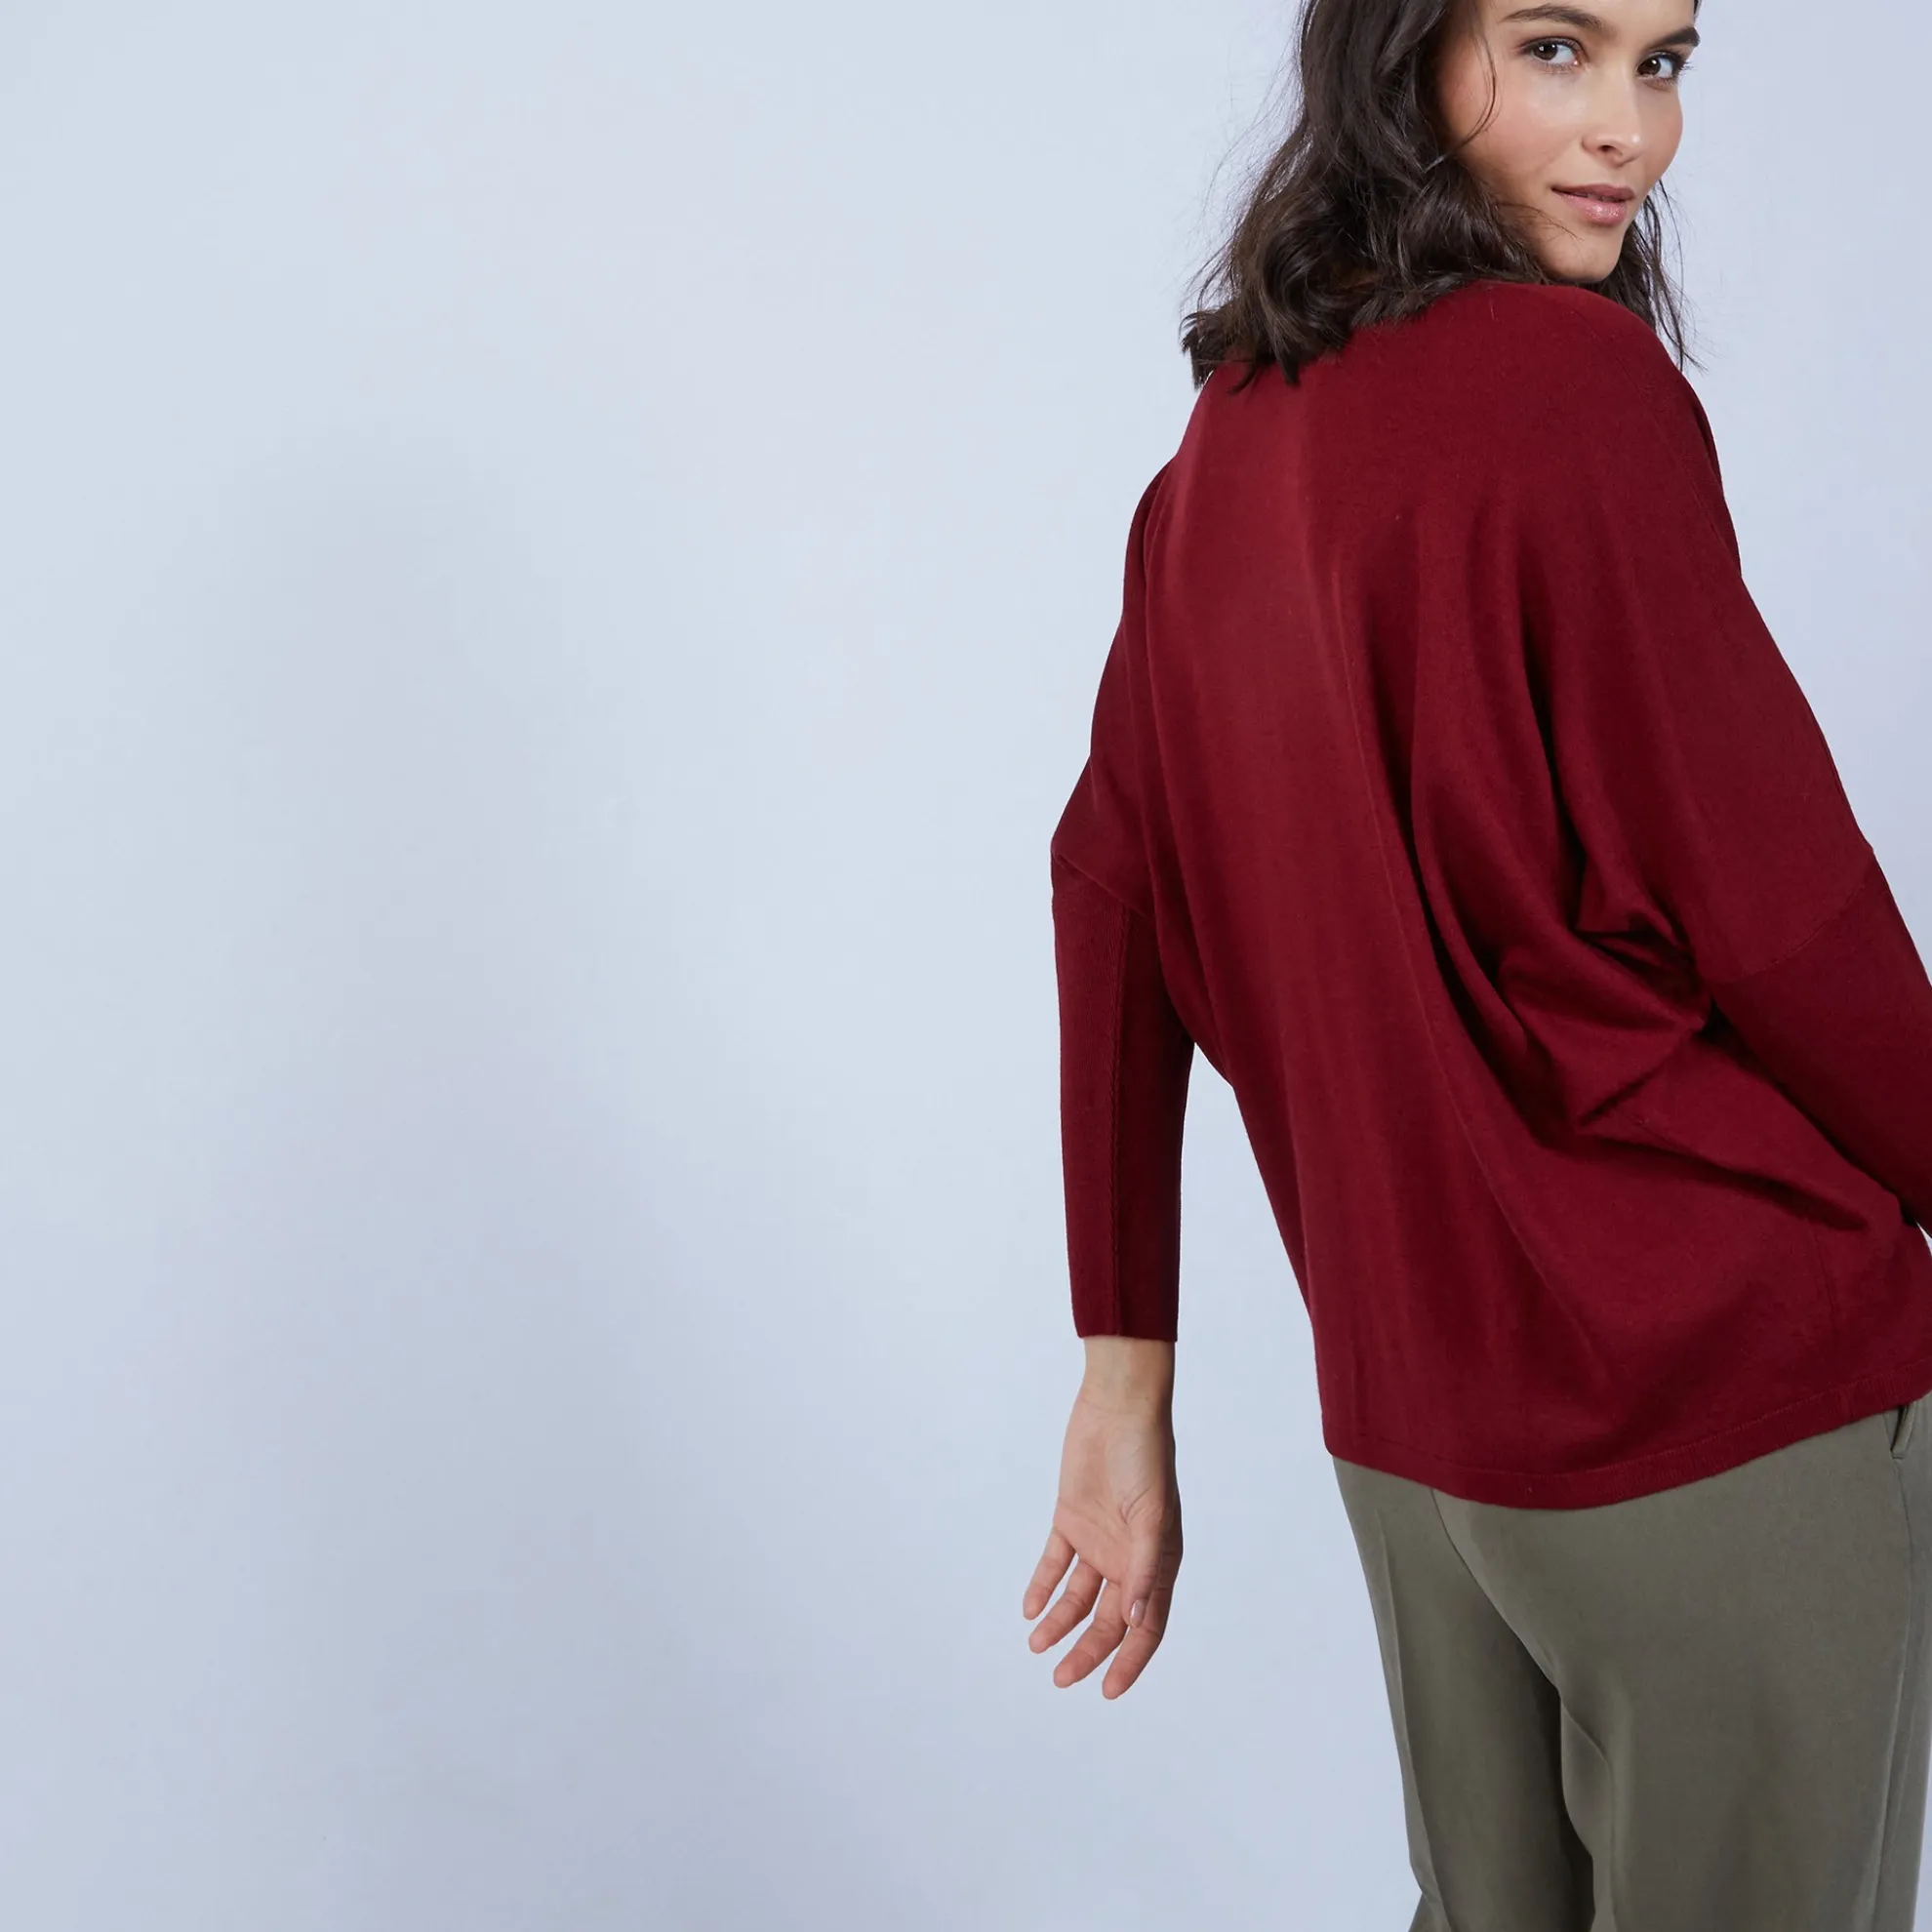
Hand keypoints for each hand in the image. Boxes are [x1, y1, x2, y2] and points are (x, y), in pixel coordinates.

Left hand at [1022, 1363, 1181, 1698]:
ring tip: (1037, 1647)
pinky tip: (1030, 1609)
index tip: (1107, 1691)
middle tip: (1061, 1678)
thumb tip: (1137, 1622)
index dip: (1130, 1661)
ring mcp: (1099, 1540)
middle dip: (1087, 1651)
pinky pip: (1055, 1563)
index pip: (1146, 1627)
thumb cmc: (1145, 1457)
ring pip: (1078, 1597)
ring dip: (1060, 1623)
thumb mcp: (1150, 1517)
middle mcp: (1129, 1558)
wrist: (1117, 1408)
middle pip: (1108, 1620)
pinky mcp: (1071, 1520)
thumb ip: (1144, 1570)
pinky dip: (1042, 1586)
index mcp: (1158, 1562)